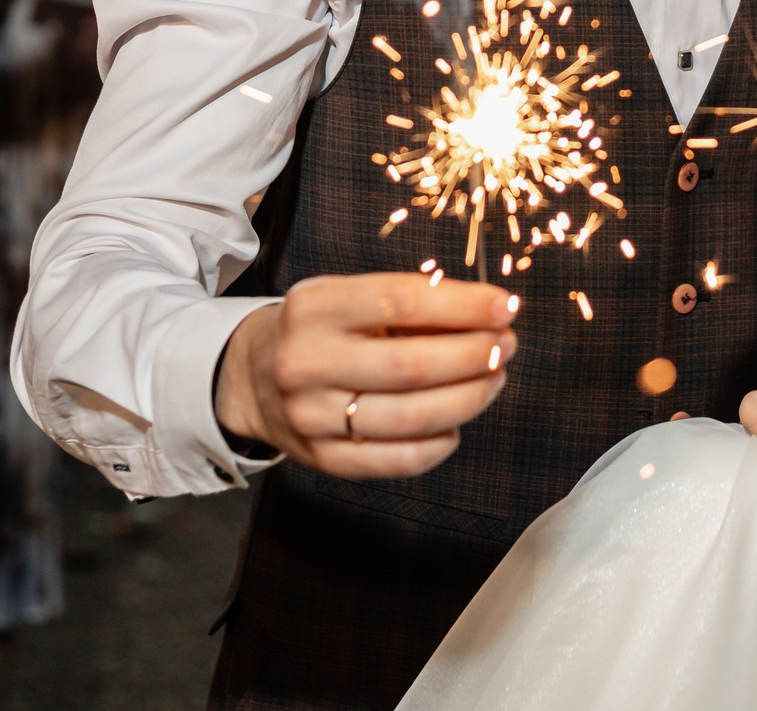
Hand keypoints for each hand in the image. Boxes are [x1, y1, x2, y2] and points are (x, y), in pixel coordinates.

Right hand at [215, 275, 519, 477]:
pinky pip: (397, 460)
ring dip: (469, 398)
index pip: (401, 301)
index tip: (505, 306)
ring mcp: (310, 417)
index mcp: (312, 307)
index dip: (464, 305)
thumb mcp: (347, 296)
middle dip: (475, 355)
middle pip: (411, 365)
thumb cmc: (319, 329)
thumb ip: (410, 302)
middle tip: (506, 345)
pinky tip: (456, 422)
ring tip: (493, 379)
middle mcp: (305, 363)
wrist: (250, 376)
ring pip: (411, 417)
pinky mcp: (322, 459)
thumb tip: (489, 314)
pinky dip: (440, 443)